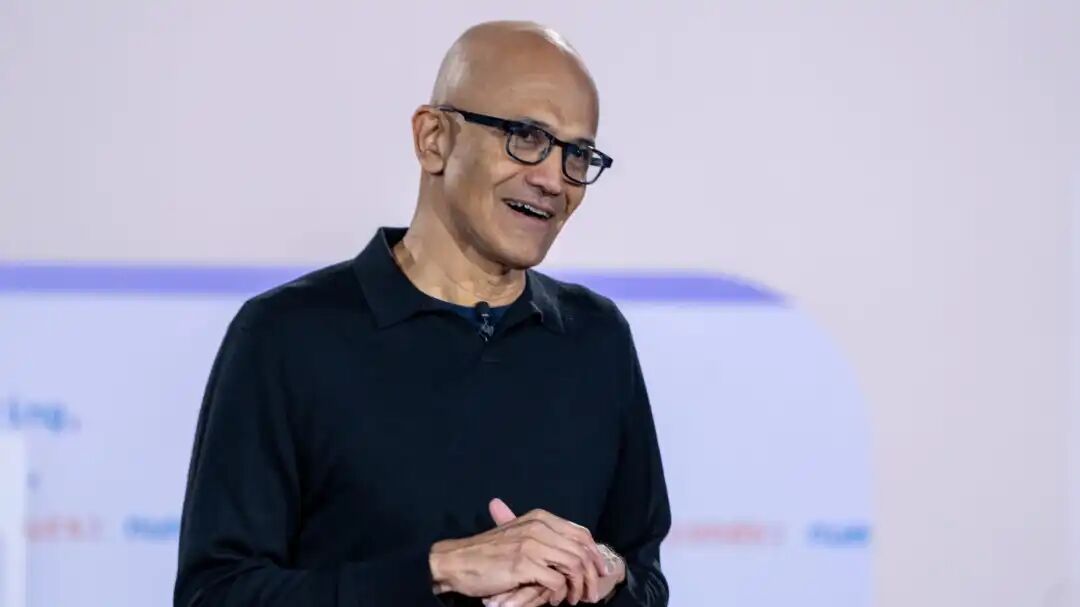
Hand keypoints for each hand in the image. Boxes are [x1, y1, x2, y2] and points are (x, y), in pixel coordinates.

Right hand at [482, 499, 624, 606]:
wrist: (457, 561)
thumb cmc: (487, 552)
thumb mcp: (517, 535)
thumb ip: (543, 537)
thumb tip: (571, 549)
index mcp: (540, 518)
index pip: (581, 533)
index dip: (594, 554)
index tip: (599, 572)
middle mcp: (539, 527)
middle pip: (582, 550)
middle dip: (591, 575)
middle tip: (590, 593)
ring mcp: (532, 544)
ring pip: (573, 565)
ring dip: (578, 587)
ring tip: (573, 600)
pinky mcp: (524, 564)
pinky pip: (556, 581)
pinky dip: (560, 594)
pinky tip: (554, 600)